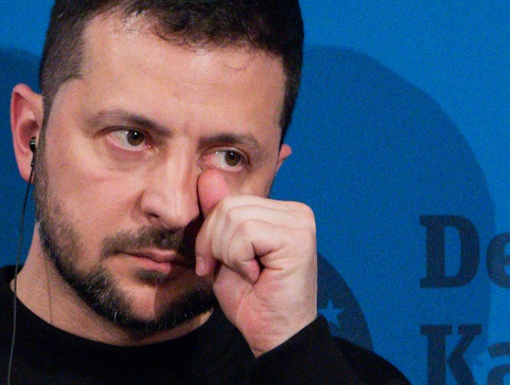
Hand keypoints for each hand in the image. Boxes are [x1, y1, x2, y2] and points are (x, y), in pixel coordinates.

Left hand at [194, 170, 317, 356]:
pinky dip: (239, 259)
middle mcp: (295, 211)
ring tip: (248, 273)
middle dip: (214, 244)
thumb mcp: (223, 251)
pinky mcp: (298, 237)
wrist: (271, 334)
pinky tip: (257, 275)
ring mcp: (300, 222)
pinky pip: (246, 233)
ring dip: (228, 254)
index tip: (216, 262)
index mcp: (279, 211)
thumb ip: (219, 214)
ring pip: (234, 218)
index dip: (210, 234)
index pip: (227, 200)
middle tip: (231, 271)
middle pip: (228, 206)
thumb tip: (209, 174)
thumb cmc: (250, 298)